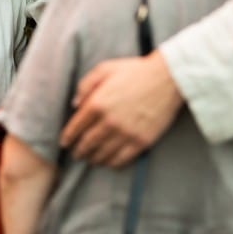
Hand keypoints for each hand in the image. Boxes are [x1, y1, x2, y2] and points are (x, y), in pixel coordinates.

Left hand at [60, 52, 182, 166]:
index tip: (64, 143)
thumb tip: (74, 104)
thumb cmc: (135, 71)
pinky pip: (121, 159)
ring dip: (93, 159)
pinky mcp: (141, 141)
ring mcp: (126, 133)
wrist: (168, 78)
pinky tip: (109, 162)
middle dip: (78, 151)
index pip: (75, 127)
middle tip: (76, 154)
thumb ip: (85, 85)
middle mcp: (109, 121)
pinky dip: (112, 163)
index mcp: (97, 103)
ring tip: (91, 159)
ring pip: (102, 154)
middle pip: (87, 144)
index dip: (67, 138)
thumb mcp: (105, 69)